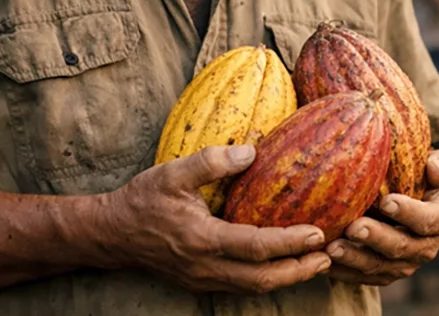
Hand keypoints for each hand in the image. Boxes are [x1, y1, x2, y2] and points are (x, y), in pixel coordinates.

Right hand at [98, 145, 329, 294]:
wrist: (109, 234)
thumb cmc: (142, 200)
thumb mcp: (173, 172)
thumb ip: (212, 161)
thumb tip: (252, 151)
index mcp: (202, 239)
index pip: (255, 247)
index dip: (289, 242)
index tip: (318, 233)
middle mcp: (205, 266)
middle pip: (262, 279)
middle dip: (299, 270)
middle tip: (329, 256)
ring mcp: (203, 278)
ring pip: (253, 287)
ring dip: (287, 277)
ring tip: (317, 262)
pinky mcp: (201, 281)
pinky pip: (241, 285)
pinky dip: (268, 277)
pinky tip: (285, 263)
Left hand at [325, 150, 438, 285]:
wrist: (408, 199)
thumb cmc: (421, 176)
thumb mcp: (438, 166)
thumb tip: (433, 167)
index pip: (428, 220)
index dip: (408, 212)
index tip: (386, 201)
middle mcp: (425, 248)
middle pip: (400, 246)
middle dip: (375, 238)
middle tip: (354, 227)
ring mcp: (404, 264)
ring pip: (378, 266)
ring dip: (354, 258)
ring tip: (332, 247)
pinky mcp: (384, 274)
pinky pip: (361, 277)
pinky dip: (342, 271)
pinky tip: (323, 260)